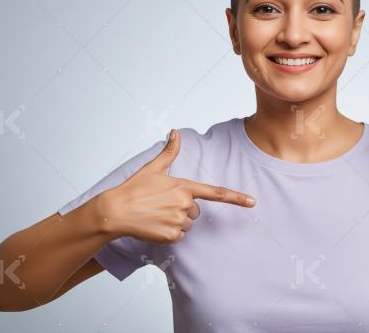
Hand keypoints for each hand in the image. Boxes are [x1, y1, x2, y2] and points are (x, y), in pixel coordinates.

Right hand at [97, 129, 255, 243]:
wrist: (115, 210)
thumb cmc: (134, 188)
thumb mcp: (153, 168)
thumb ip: (169, 151)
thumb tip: (175, 132)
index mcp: (184, 186)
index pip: (216, 193)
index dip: (236, 198)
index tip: (252, 202)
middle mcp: (185, 204)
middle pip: (195, 211)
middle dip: (182, 209)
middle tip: (161, 205)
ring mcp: (178, 221)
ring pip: (188, 224)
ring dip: (176, 222)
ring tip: (156, 215)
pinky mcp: (171, 236)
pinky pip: (179, 236)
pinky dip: (169, 233)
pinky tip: (155, 226)